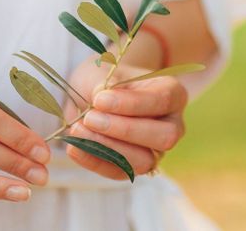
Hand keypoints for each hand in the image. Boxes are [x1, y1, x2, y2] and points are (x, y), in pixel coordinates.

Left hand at [63, 58, 187, 179]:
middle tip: (90, 118)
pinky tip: (74, 148)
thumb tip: (101, 95)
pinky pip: (120, 172)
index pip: (162, 100)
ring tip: (78, 131)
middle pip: (164, 137)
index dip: (132, 103)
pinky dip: (94, 161)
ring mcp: (156, 150)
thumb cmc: (105, 80)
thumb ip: (103, 83)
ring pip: (144, 161)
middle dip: (125, 130)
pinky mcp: (135, 167)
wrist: (95, 96)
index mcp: (172, 94)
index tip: (99, 99)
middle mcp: (172, 125)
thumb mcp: (102, 72)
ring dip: (109, 148)